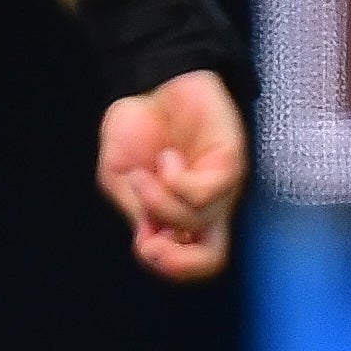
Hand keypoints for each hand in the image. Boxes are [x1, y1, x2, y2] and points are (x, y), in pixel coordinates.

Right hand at [98, 69, 245, 280]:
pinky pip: (203, 193)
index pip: (193, 262)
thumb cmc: (138, 129)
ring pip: (196, 221)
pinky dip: (174, 180)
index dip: (170, 267)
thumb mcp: (121, 179)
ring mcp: (220, 187)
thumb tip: (151, 242)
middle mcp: (207, 207)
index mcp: (181, 216)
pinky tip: (167, 158)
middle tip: (151, 242)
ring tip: (147, 171)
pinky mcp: (230, 162)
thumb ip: (138, 212)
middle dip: (180, 262)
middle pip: (213, 259)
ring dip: (159, 201)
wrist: (148, 84)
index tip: (144, 244)